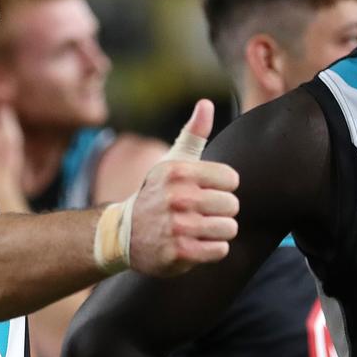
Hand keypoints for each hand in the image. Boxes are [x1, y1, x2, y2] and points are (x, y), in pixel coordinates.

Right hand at [129, 100, 239, 276]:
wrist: (124, 234)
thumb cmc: (157, 194)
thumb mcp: (171, 162)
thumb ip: (193, 133)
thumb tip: (206, 103)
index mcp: (178, 171)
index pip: (231, 179)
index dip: (221, 187)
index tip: (202, 191)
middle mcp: (178, 197)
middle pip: (232, 205)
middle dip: (220, 211)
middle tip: (198, 213)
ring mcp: (178, 226)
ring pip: (229, 229)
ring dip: (217, 231)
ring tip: (197, 229)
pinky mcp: (180, 252)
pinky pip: (220, 250)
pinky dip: (211, 249)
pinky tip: (194, 244)